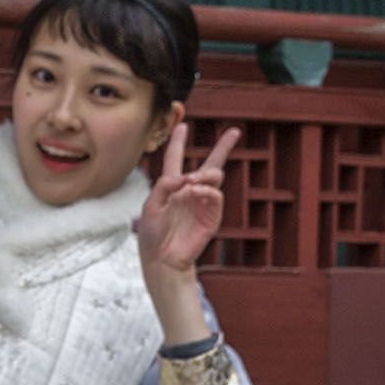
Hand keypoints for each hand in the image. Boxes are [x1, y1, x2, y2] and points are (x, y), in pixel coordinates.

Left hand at [134, 121, 239, 277]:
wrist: (162, 259)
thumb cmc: (152, 235)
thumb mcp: (150, 206)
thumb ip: (163, 187)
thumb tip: (185, 177)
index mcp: (171, 187)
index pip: (175, 159)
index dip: (178, 143)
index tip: (183, 126)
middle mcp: (189, 192)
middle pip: (209, 165)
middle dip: (222, 148)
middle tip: (234, 132)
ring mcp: (202, 203)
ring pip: (213, 178)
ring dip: (204, 175)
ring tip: (193, 182)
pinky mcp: (211, 215)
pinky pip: (215, 196)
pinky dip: (207, 191)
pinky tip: (196, 192)